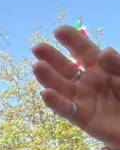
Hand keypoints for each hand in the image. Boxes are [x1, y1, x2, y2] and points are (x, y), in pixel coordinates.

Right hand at [32, 25, 119, 148]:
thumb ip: (118, 65)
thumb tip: (103, 51)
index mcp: (101, 68)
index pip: (83, 51)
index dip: (71, 41)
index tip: (58, 31)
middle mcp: (87, 82)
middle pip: (66, 68)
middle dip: (51, 57)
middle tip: (37, 48)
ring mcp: (82, 100)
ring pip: (61, 87)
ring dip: (48, 78)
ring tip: (37, 67)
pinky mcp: (81, 118)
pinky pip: (66, 110)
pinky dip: (56, 103)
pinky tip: (46, 94)